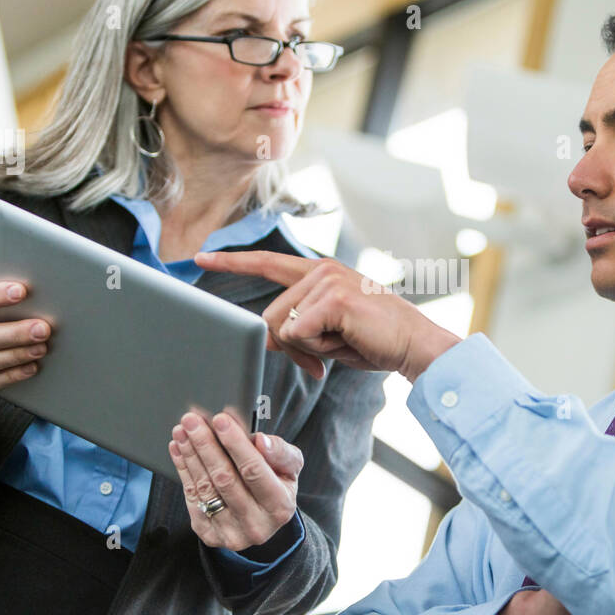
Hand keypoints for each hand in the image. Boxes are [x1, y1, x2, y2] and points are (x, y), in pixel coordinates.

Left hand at [168, 407, 302, 552]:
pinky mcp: (209, 534)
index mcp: (280, 506)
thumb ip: (280, 452)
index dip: (235, 444)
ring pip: (205, 488)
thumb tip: (261, 441)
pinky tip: (180, 450)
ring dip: (190, 455)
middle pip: (224, 478)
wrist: (263, 521)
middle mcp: (256, 524)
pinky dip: (184, 470)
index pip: (254, 470)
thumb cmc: (276, 487)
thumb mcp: (289, 468)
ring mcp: (231, 532)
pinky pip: (192, 498)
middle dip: (205, 445)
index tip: (220, 420)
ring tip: (182, 431)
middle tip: (192, 421)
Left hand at [191, 251, 459, 381]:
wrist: (413, 344)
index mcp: (318, 274)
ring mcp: (327, 280)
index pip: (267, 263)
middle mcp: (320, 270)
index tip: (201, 256)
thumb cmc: (373, 341)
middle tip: (321, 358)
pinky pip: (299, 334)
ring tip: (343, 342)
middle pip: (270, 315)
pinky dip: (319, 348)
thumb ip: (296, 328)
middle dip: (289, 346)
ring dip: (309, 348)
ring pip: (283, 327)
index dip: (232, 262)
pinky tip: (347, 340)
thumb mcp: (326, 334)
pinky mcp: (333, 297)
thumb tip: (266, 339)